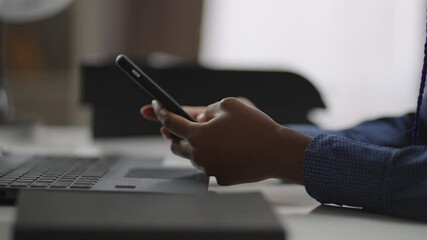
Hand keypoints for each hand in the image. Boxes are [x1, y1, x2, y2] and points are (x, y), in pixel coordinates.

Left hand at [145, 97, 311, 184]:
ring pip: (192, 156)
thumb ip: (206, 109)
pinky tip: (225, 149)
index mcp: (197, 135)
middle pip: (176, 144)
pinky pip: (209, 166)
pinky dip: (211, 156)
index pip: (170, 122)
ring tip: (209, 136)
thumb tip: (198, 118)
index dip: (159, 112)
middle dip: (174, 134)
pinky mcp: (220, 179)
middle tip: (177, 125)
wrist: (277, 152)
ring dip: (194, 145)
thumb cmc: (255, 126)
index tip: (155, 107)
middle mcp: (199, 155)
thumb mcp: (229, 105)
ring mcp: (209, 170)